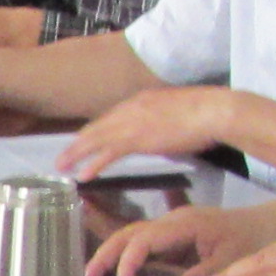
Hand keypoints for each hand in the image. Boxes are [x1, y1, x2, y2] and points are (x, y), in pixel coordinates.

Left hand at [55, 85, 230, 179]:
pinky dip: (93, 164)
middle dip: (78, 143)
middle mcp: (131, 108)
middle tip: (62, 156)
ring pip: (96, 139)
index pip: (111, 117)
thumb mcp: (177, 113)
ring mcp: (132, 122)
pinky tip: (83, 175)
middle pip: (97, 127)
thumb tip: (162, 134)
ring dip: (77, 154)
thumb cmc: (205, 114)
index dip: (95, 131)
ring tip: (62, 166)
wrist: (214, 111)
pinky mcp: (137, 139)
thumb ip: (163, 122)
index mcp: (141, 100)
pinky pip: (108, 153)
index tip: (84, 141)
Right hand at [80, 204, 237, 275]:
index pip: (145, 239)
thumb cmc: (249, 240)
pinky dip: (123, 256)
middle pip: (128, 233)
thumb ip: (205, 274)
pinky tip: (112, 273)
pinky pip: (140, 242)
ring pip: (130, 235)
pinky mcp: (170, 235)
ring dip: (109, 255)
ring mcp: (169, 226)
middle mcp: (171, 221)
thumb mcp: (232, 260)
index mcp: (184, 224)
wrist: (263, 224)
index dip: (129, 262)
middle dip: (105, 255)